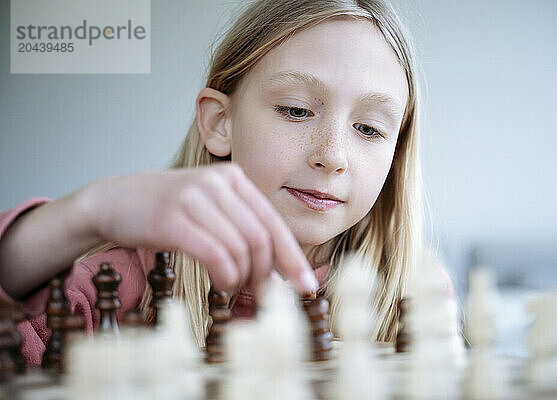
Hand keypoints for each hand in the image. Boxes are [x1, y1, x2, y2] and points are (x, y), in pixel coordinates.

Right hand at [79, 163, 316, 293]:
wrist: (112, 201)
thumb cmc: (165, 211)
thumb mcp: (209, 209)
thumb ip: (240, 230)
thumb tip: (274, 271)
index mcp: (233, 178)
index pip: (274, 223)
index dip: (292, 258)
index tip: (306, 286)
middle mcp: (218, 182)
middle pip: (261, 238)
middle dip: (266, 274)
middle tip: (260, 295)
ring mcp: (195, 197)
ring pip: (241, 248)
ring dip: (243, 278)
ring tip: (232, 287)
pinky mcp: (173, 217)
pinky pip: (215, 253)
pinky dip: (225, 275)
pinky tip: (221, 284)